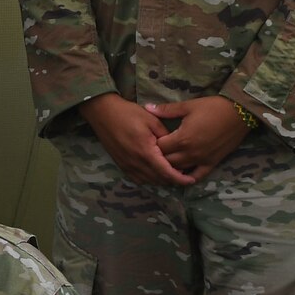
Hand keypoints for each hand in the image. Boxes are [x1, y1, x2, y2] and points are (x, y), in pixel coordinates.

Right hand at [79, 92, 194, 187]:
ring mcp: (127, 165)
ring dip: (161, 180)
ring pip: (148, 181)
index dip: (180, 179)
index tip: (191, 180)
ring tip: (172, 175)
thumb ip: (165, 135)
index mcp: (146, 151)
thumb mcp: (151, 120)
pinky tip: (155, 173)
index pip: (166, 172)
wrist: (103, 113)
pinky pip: (138, 178)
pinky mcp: (121, 165)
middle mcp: (136, 162)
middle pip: (158, 179)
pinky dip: (149, 179)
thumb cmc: (128, 113)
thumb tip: (175, 146)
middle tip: (185, 176)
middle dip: (173, 180)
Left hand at [145, 96, 249, 182]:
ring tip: (164, 162)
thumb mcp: (188, 106)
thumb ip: (166, 110)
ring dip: (170, 167)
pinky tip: (181, 176)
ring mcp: (201, 160)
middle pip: (166, 162)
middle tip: (154, 151)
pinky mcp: (211, 163)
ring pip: (179, 170)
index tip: (150, 140)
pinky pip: (197, 176)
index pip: (159, 148)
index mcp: (182, 139)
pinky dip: (187, 178)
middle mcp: (190, 153)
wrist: (239, 113)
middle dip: (158, 157)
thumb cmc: (213, 107)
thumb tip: (147, 107)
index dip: (152, 144)